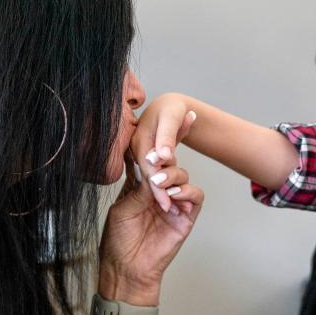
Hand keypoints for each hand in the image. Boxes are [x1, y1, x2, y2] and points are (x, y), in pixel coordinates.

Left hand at [99, 154, 203, 305]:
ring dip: (173, 175)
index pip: (148, 160)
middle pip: (169, 162)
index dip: (149, 148)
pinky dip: (187, 192)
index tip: (146, 140)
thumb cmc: (119, 241)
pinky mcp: (186, 216)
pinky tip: (173, 196)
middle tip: (156, 160)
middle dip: (163, 158)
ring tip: (160, 183)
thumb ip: (138, 188)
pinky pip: (195, 196)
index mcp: (139, 185)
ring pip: (183, 175)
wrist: (128, 269)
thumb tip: (151, 166)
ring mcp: (174, 202)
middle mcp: (158, 190)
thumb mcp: (123, 208)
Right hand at [130, 93, 195, 211]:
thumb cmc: (171, 107)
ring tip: (177, 209)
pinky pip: (158, 170)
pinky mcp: (149, 153)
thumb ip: (165, 138)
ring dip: (165, 192)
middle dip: (161, 196)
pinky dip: (167, 181)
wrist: (171, 101)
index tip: (167, 206)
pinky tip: (175, 194)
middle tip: (174, 213)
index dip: (158, 190)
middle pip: (150, 176)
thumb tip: (164, 157)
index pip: (148, 170)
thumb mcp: (169, 119)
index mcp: (139, 141)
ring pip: (154, 176)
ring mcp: (142, 152)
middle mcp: (138, 148)